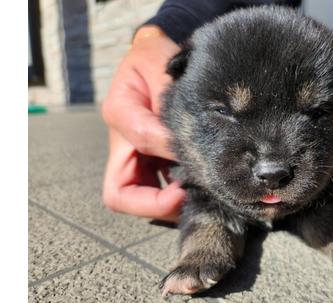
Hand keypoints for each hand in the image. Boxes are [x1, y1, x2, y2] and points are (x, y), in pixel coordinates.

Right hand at [102, 26, 185, 220]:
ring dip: (169, 205)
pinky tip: (203, 187)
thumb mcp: (161, 67)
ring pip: (138, 199)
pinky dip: (179, 196)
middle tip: (191, 198)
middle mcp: (123, 143)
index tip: (191, 169)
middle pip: (121, 195)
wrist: (155, 58)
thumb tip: (186, 149)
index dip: (166, 157)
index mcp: (120, 114)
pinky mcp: (151, 162)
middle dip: (156, 206)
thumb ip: (171, 105)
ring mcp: (136, 157)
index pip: (139, 147)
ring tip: (202, 195)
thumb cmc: (156, 58)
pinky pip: (160, 190)